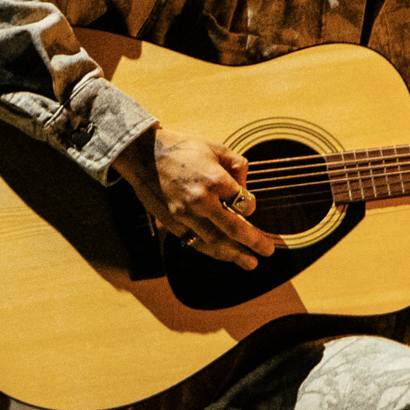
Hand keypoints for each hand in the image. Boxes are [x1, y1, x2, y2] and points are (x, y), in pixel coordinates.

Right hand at [117, 126, 280, 267]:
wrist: (143, 154)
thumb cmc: (180, 149)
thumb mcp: (215, 147)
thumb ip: (236, 164)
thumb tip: (244, 185)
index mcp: (214, 180)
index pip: (243, 202)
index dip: (250, 206)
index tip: (248, 207)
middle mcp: (201, 201)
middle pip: (233, 229)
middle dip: (253, 242)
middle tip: (267, 251)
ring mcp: (185, 214)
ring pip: (214, 241)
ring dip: (233, 254)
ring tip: (249, 263)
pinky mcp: (172, 222)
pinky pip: (195, 242)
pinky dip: (211, 250)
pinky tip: (223, 255)